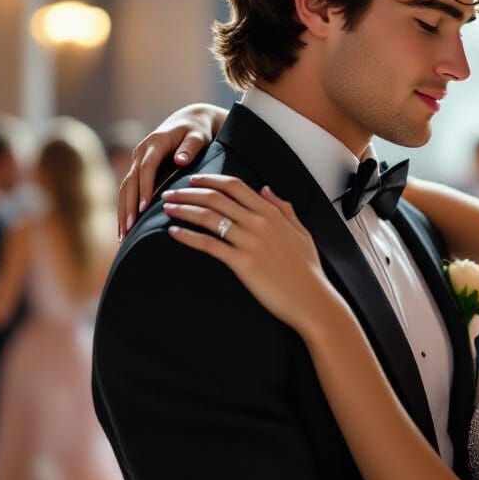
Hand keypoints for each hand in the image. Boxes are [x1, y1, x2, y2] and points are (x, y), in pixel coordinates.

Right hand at [119, 103, 226, 239]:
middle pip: (130, 181)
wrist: (188, 122)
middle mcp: (141, 152)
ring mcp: (137, 162)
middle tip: (129, 229)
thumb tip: (180, 160)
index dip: (144, 188)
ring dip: (122, 211)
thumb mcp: (198, 136)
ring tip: (122, 235)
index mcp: (155, 143)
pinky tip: (124, 229)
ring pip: (125, 189)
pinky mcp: (138, 171)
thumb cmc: (197, 131)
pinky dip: (125, 209)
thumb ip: (190, 147)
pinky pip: (128, 191)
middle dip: (128, 206)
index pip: (147, 168)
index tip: (144, 208)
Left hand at [163, 174, 342, 333]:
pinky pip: (209, 245)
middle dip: (188, 192)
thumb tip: (266, 189)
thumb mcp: (301, 232)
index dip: (210, 180)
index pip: (235, 186)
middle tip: (169, 192)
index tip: (192, 180)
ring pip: (209, 218)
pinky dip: (188, 237)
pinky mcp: (242, 263)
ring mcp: (250, 242)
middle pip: (216, 198)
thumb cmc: (308, 269)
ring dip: (184, 210)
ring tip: (167, 209)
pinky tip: (174, 233)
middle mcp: (259, 222)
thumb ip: (283, 209)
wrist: (311, 299)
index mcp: (272, 213)